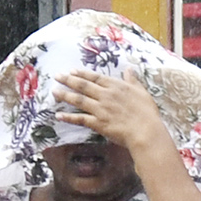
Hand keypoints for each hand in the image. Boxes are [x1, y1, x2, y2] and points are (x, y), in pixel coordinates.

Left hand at [52, 68, 169, 152]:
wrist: (145, 131)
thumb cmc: (147, 113)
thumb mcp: (142, 92)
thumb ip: (133, 80)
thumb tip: (129, 70)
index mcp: (116, 86)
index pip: (95, 77)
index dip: (82, 74)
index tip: (72, 71)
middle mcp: (105, 95)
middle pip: (83, 86)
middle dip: (68, 80)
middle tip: (57, 76)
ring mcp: (100, 109)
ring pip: (79, 100)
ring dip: (65, 95)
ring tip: (54, 92)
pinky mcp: (98, 123)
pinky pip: (80, 119)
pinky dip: (68, 117)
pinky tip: (58, 115)